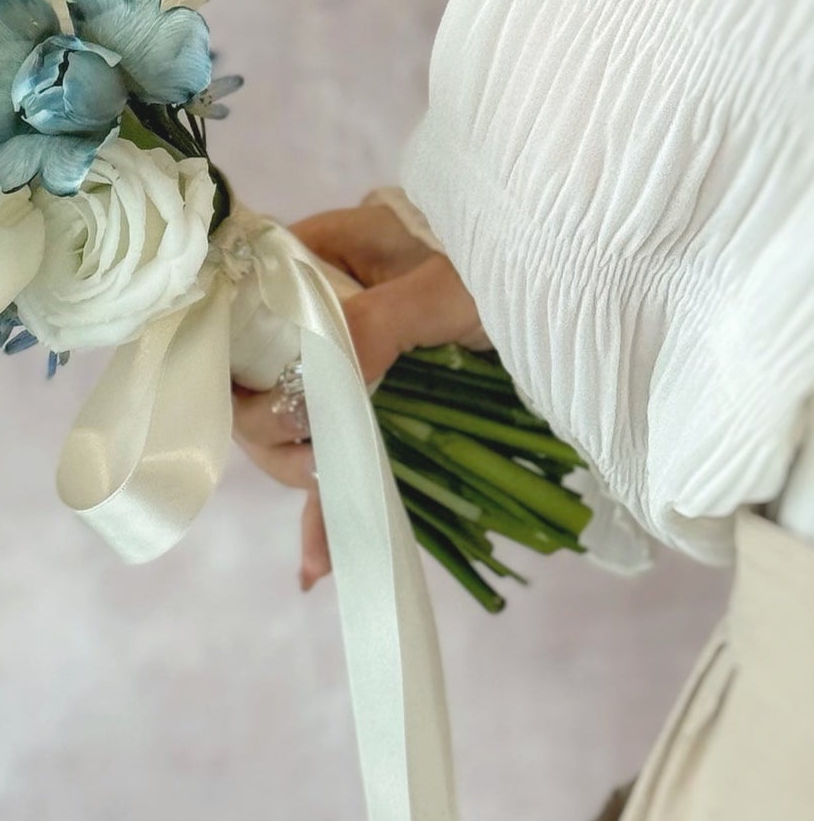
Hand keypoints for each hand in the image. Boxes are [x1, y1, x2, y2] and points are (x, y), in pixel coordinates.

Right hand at [231, 204, 485, 589]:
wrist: (576, 282)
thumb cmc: (509, 263)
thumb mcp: (445, 286)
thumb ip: (376, 322)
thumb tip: (323, 381)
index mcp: (319, 256)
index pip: (243, 310)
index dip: (243, 366)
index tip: (282, 408)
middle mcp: (318, 309)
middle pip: (256, 380)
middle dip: (277, 432)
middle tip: (317, 452)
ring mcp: (345, 362)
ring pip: (290, 425)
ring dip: (303, 472)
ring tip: (333, 496)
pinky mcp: (375, 404)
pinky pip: (336, 454)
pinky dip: (327, 507)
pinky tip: (318, 564)